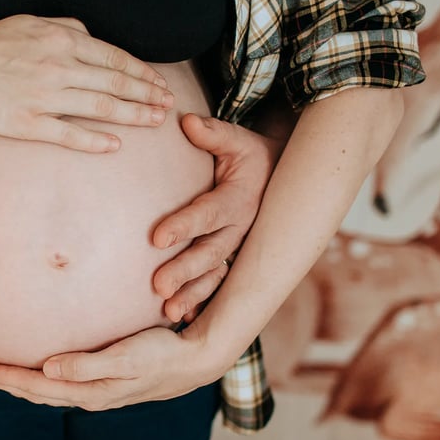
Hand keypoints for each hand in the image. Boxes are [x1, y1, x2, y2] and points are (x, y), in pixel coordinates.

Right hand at [0, 15, 173, 152]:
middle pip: (116, 83)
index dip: (142, 74)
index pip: (115, 58)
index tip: (159, 85)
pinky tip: (114, 145)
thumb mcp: (32, 21)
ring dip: (133, 116)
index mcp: (62, 40)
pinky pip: (69, 134)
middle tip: (167, 106)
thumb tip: (94, 37)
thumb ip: (67, 28)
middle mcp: (59, 66)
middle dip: (147, 95)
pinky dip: (94, 140)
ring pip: (100, 107)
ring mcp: (44, 96)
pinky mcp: (28, 123)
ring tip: (154, 122)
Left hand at [0, 327, 229, 410]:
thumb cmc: (159, 355)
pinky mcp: (105, 381)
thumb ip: (87, 364)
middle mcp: (89, 394)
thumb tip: (48, 368)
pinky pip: (64, 384)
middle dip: (9, 384)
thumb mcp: (124, 358)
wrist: (192, 362)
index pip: (38, 387)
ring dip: (24, 384)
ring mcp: (97, 390)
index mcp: (89, 390)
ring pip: (50, 391)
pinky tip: (43, 370)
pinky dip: (44, 379)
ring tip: (3, 375)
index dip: (9, 379)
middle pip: (39, 392)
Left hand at [152, 114, 283, 321]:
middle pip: (210, 253)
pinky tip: (183, 318)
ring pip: (215, 275)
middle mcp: (240, 229)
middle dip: (185, 271)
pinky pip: (220, 286)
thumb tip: (186, 121)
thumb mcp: (237, 140)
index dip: (184, 225)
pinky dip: (203, 302)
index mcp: (239, 199)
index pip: (208, 213)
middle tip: (158, 286)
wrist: (281, 180)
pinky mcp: (234, 260)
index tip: (157, 237)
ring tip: (169, 310)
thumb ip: (213, 133)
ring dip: (193, 294)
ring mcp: (238, 248)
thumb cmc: (250, 156)